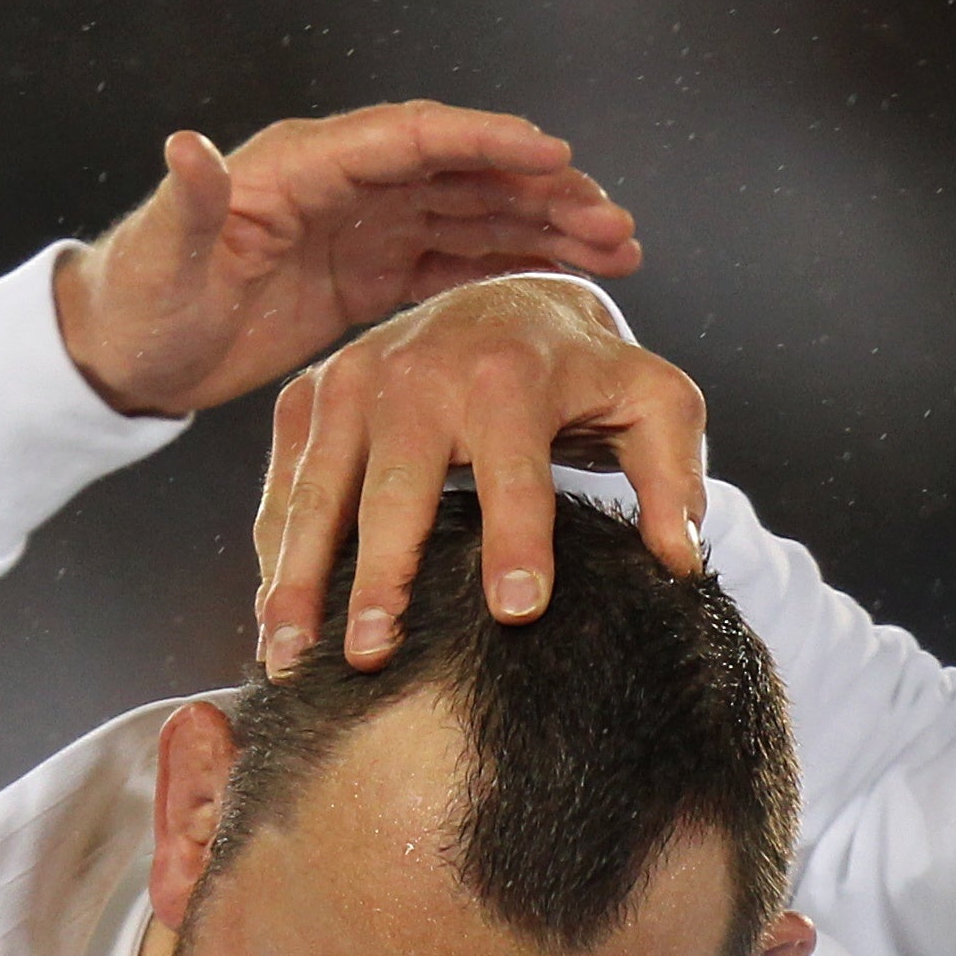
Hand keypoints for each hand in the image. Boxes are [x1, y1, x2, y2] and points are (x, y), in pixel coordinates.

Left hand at [50, 103, 640, 420]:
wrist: (124, 349)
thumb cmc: (137, 301)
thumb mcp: (160, 256)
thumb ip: (189, 203)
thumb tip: (188, 146)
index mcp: (301, 165)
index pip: (410, 138)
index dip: (482, 142)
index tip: (552, 155)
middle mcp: (344, 182)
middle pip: (461, 170)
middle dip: (540, 189)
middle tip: (612, 217)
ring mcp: (362, 224)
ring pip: (472, 211)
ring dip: (544, 224)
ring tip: (617, 245)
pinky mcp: (370, 271)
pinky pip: (455, 255)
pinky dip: (512, 259)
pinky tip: (569, 273)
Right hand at [249, 275, 709, 671]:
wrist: (505, 297)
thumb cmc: (582, 371)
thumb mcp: (652, 403)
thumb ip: (676, 478)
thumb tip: (679, 560)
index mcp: (511, 375)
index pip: (515, 473)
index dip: (519, 544)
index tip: (515, 614)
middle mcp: (420, 371)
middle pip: (395, 492)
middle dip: (381, 577)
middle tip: (372, 657)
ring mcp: (353, 380)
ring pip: (318, 494)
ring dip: (299, 580)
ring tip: (291, 658)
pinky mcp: (309, 396)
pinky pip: (285, 487)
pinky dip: (276, 554)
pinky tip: (276, 621)